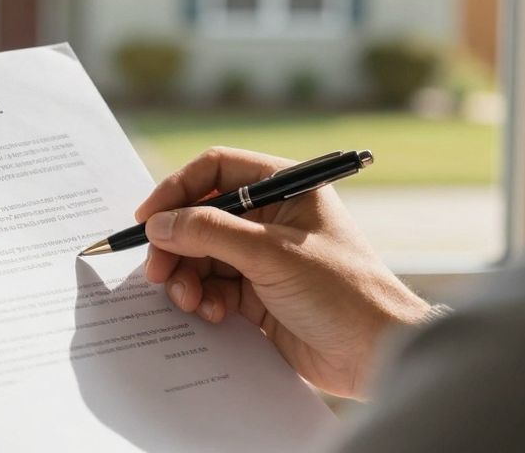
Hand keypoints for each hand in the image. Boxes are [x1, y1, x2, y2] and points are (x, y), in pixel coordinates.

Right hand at [137, 147, 433, 398]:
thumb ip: (209, 233)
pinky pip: (213, 287)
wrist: (376, 354)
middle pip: (201, 216)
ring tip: (188, 299)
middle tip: (158, 271)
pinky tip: (212, 313)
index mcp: (286, 187)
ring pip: (202, 255)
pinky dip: (203, 298)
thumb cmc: (341, 291)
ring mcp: (263, 256)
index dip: (177, 190)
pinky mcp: (258, 294)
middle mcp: (272, 217)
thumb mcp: (271, 254)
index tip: (148, 218)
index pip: (216, 170)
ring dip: (187, 276)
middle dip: (176, 243)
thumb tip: (158, 224)